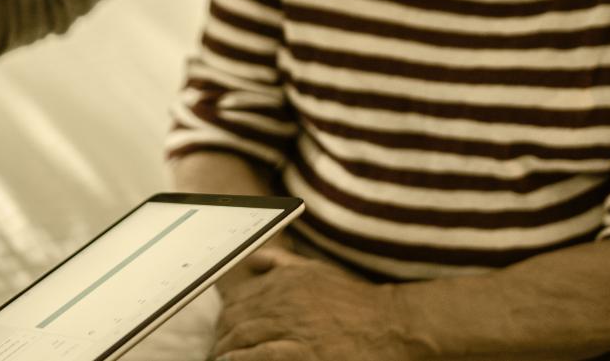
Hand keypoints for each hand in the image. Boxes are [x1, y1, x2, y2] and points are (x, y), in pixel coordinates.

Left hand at [209, 247, 417, 360]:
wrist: (392, 324)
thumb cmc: (356, 301)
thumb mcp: (316, 271)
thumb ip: (282, 262)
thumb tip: (255, 258)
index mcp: (284, 281)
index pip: (237, 300)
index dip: (224, 320)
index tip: (222, 333)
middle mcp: (283, 300)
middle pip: (234, 320)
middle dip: (221, 337)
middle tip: (217, 350)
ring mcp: (292, 326)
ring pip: (242, 337)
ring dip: (225, 351)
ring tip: (219, 360)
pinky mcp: (301, 352)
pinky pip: (259, 355)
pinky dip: (240, 359)